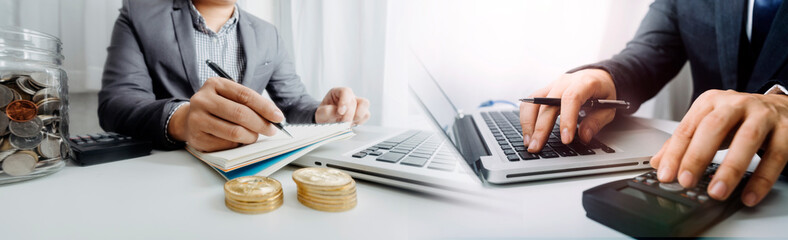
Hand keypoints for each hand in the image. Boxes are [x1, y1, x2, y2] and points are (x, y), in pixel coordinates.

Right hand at [168, 78, 284, 151]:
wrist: (188, 119)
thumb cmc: (217, 107)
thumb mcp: (230, 97)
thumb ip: (249, 103)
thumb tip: (274, 117)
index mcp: (214, 84)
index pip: (245, 95)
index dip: (265, 107)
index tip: (278, 117)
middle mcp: (202, 100)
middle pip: (240, 114)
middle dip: (261, 124)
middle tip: (271, 130)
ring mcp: (197, 119)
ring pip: (234, 132)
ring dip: (251, 136)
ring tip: (254, 135)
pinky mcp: (197, 138)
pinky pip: (226, 144)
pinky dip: (238, 144)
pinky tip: (238, 140)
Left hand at [315, 87, 369, 124]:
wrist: (326, 122)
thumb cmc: (324, 115)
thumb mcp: (320, 113)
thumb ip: (328, 112)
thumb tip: (338, 113)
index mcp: (338, 92)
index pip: (345, 92)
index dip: (345, 101)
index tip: (340, 112)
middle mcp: (349, 96)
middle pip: (354, 101)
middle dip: (349, 114)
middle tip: (342, 122)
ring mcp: (356, 104)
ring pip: (365, 104)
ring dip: (357, 116)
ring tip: (348, 123)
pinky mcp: (361, 113)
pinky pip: (366, 115)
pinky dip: (359, 121)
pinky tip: (351, 124)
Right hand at [519, 69, 617, 152]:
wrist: (595, 76)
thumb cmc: (601, 93)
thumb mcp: (609, 107)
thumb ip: (597, 122)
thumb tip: (584, 137)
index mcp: (584, 83)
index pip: (571, 99)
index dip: (567, 119)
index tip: (565, 139)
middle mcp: (564, 82)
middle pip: (547, 104)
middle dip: (541, 128)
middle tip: (536, 147)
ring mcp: (551, 86)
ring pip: (532, 102)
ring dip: (528, 124)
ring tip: (528, 142)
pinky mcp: (543, 92)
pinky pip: (529, 103)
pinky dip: (525, 118)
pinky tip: (527, 133)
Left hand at [651, 90, 787, 205]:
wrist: (782, 107)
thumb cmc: (740, 118)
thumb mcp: (710, 124)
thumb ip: (685, 142)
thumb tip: (657, 162)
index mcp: (711, 102)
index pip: (688, 128)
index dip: (674, 153)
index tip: (665, 174)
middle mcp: (736, 104)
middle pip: (714, 127)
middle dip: (697, 156)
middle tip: (686, 180)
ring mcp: (764, 115)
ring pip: (747, 139)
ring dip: (730, 168)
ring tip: (717, 192)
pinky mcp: (787, 130)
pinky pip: (775, 156)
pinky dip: (762, 179)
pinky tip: (749, 195)